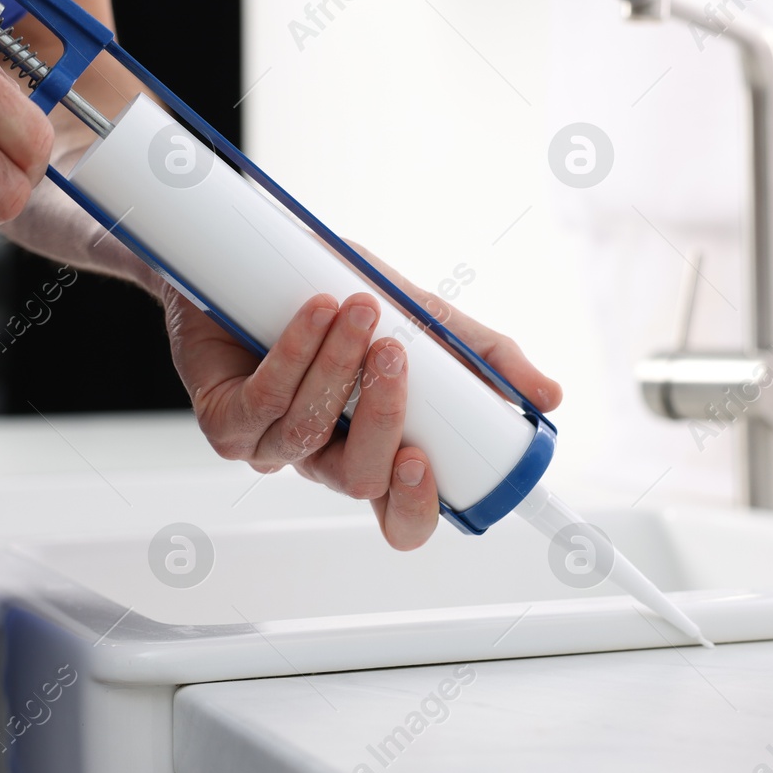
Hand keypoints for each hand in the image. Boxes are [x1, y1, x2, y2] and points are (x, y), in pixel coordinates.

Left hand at [161, 267, 561, 550]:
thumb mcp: (421, 317)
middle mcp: (323, 456)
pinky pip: (261, 405)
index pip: (400, 514)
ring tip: (358, 307)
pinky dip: (291, 356)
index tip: (426, 462)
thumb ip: (482, 357)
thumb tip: (549, 397)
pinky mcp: (223, 421)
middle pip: (360, 479)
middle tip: (396, 356)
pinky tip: (311, 312)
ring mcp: (269, 444)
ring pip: (308, 434)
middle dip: (382, 419)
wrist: (245, 258)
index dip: (415, 507)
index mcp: (374, 449)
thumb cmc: (330, 293)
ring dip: (336, 367)